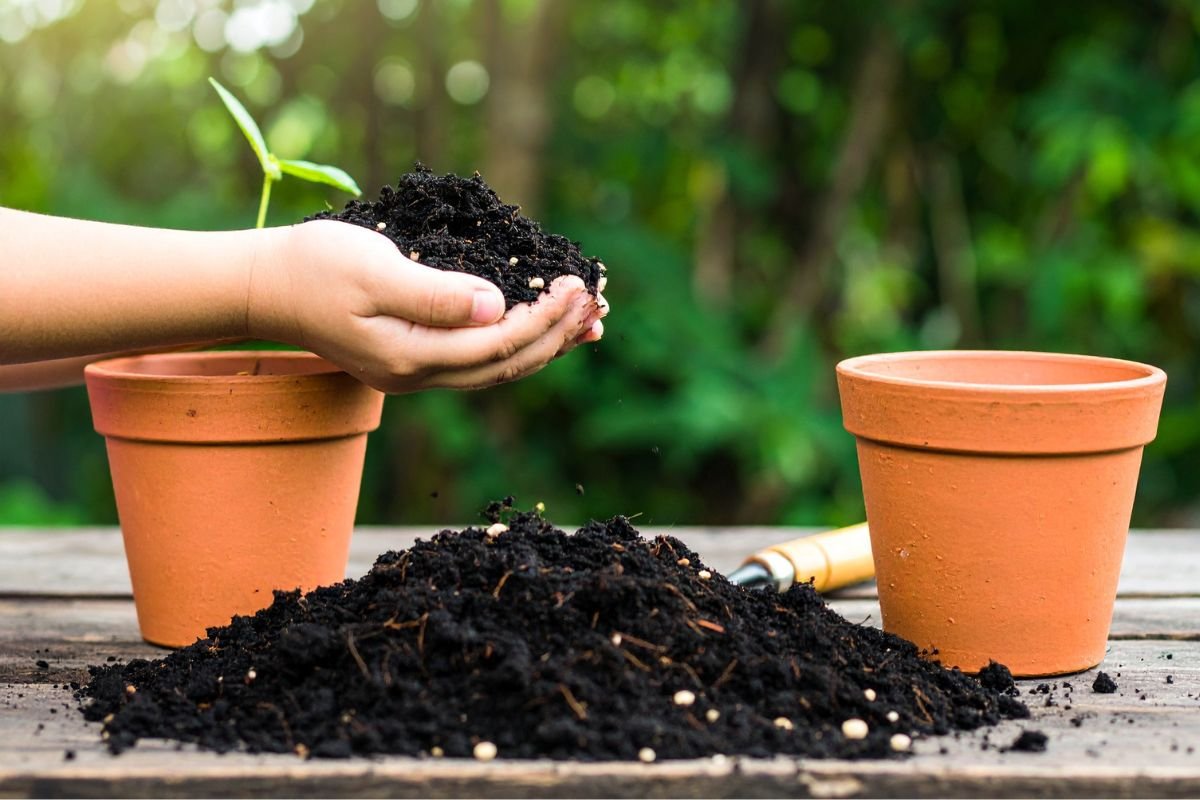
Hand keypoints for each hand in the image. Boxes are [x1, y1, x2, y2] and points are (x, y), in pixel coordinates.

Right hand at [249, 220, 605, 392]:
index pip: (499, 343)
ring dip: (546, 345)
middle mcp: (418, 376)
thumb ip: (436, 293)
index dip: (546, 316)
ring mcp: (415, 374)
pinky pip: (480, 359)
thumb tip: (497, 306)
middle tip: (597, 301)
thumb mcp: (374, 270)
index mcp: (411, 357)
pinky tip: (541, 326)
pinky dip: (518, 343)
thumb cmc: (314, 267)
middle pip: (507, 364)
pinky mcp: (414, 359)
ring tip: (588, 322)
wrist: (266, 287)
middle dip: (558, 334)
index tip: (578, 283)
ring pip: (498, 368)